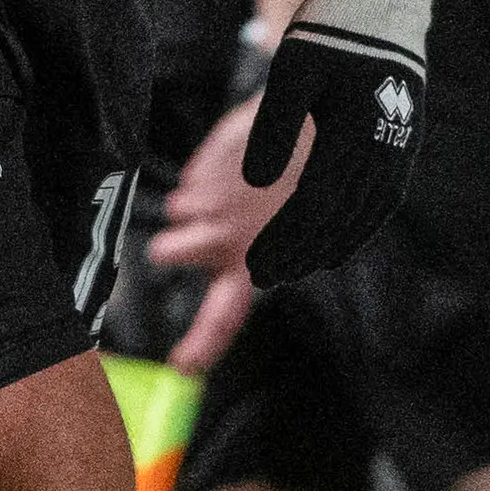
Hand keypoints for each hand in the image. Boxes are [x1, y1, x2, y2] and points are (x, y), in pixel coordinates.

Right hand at [148, 93, 292, 371]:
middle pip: (164, 251)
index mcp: (258, 265)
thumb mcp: (302, 232)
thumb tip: (246, 271)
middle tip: (205, 226)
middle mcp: (227, 241)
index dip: (199, 345)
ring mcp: (211, 204)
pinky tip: (241, 163)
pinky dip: (209, 171)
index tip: (181, 366)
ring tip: (234, 186)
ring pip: (176, 210)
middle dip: (174, 241)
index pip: (222, 318)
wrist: (325, 124)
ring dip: (195, 201)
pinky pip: (191, 176)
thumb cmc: (318, 180)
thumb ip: (265, 257)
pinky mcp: (205, 168)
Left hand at [239, 0, 436, 287]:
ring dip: (329, 246)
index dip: (284, 242)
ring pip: (364, 216)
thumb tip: (255, 183)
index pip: (314, 207)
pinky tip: (338, 239)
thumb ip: (273, 126)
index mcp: (355, 136)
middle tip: (265, 278)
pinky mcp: (403, 141)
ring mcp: (400, 149)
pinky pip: (382, 200)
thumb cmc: (330, 29)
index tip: (255, 268)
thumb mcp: (292, 70)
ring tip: (297, 267)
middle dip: (301, 253)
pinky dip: (359, 226)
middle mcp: (385, 151)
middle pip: (339, 220)